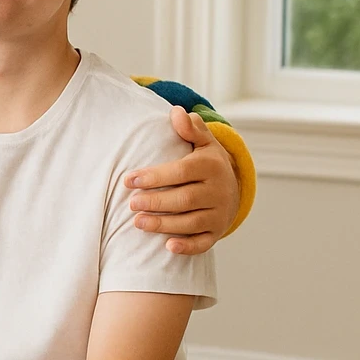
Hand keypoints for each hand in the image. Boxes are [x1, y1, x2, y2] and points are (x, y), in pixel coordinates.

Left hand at [124, 107, 239, 254]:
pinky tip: (167, 247)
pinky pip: (204, 243)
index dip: (154, 176)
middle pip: (185, 199)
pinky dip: (187, 247)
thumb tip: (177, 113)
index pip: (181, 171)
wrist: (230, 188)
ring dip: (164, 224)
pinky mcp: (217, 232)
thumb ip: (190, 129)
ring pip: (191, 223)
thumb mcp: (202, 142)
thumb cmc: (205, 163)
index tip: (129, 180)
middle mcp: (219, 191)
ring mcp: (219, 214)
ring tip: (137, 222)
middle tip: (131, 204)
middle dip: (156, 202)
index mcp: (212, 166)